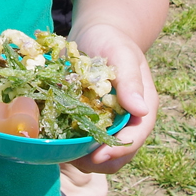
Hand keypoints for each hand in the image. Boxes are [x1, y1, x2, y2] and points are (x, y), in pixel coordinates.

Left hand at [67, 22, 156, 174]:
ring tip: (59, 149)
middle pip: (117, 156)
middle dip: (95, 161)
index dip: (118, 150)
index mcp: (143, 107)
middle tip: (70, 156)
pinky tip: (53, 139)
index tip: (96, 156)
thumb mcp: (121, 54)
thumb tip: (141, 111)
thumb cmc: (111, 40)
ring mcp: (108, 125)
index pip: (135, 137)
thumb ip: (130, 81)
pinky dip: (68, 146)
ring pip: (98, 156)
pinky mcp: (89, 124)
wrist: (94, 34)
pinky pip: (80, 143)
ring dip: (80, 157)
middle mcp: (128, 121)